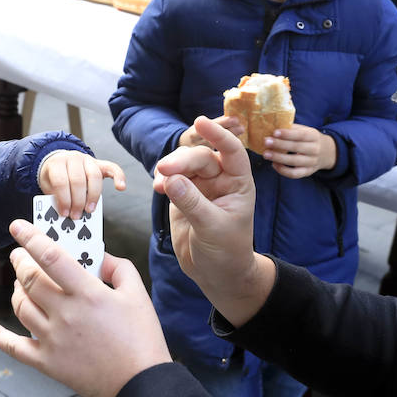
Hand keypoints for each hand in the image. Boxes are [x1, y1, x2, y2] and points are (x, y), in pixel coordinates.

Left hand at [0, 220, 171, 396]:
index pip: (51, 257)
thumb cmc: (142, 340)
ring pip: (21, 306)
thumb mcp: (138, 296)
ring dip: (16, 289)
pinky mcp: (47, 362)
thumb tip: (100, 257)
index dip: (31, 238)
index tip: (17, 226)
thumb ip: (119, 269)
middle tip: (19, 254)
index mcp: (88, 294)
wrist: (139, 386)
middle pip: (30, 280)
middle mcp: (65, 314)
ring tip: (20, 282)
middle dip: (20, 261)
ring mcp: (53, 339)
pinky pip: (14, 347)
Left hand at [36, 150, 126, 218]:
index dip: (63, 199)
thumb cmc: (53, 178)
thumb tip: (65, 213)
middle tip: (76, 216)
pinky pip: (112, 168)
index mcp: (57, 163)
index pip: (61, 181)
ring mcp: (87, 159)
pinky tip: (121, 187)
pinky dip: (118, 176)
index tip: (64, 213)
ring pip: (94, 176)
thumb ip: (56, 197)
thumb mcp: (48, 186)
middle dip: (77, 201)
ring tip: (89, 210)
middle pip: (78, 180)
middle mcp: (73, 158)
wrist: (58, 162)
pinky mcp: (100, 163)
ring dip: (93, 196)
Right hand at [154, 117, 273, 324]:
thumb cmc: (227, 252)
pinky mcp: (182, 196)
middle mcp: (220, 180)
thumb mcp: (213, 228)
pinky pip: (170, 180)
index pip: (231, 151)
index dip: (218, 135)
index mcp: (238, 182)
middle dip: (182, 160)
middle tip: (164, 170)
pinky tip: (157, 186)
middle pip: (201, 157)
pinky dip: (162, 180)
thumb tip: (170, 179)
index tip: (200, 123)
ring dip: (170, 168)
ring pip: (183, 165)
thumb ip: (192, 203)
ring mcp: (200, 187)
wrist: (216, 274)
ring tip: (159, 181)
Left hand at [262, 125, 335, 178]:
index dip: (288, 134)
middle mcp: (314, 150)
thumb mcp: (306, 131)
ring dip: (279, 158)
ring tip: (266, 154)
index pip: (301, 135)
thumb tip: (273, 125)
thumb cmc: (310, 139)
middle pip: (296, 147)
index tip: (275, 132)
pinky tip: (274, 164)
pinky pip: (295, 174)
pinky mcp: (307, 172)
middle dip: (280, 145)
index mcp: (314, 136)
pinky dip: (283, 170)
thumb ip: (292, 129)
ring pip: (294, 162)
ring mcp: (312, 162)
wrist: (327, 153)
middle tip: (266, 142)